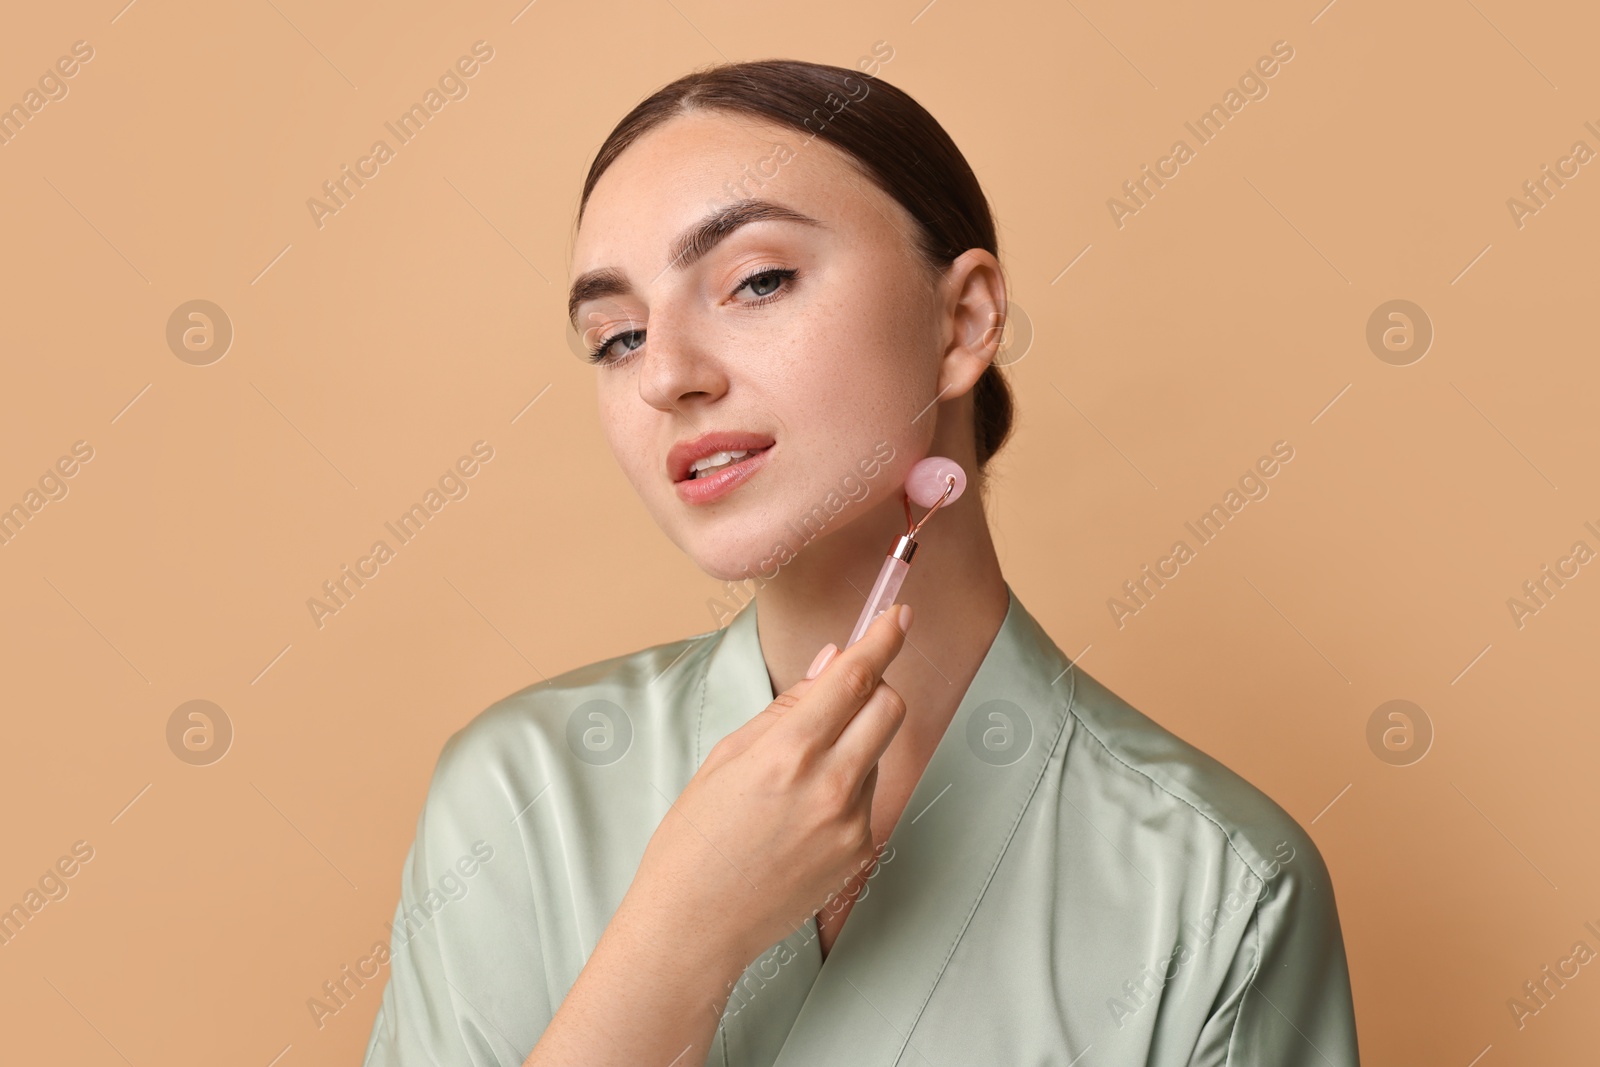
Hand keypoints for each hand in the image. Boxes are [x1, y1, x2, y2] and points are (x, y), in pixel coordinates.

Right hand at [625, 603, 913, 967]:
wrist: (696, 924)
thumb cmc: (696, 838)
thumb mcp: (728, 757)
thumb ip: (788, 707)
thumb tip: (832, 662)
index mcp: (789, 752)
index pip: (855, 677)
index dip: (882, 639)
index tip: (899, 616)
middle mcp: (830, 785)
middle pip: (889, 708)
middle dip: (875, 687)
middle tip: (845, 691)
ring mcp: (852, 823)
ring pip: (876, 753)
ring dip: (853, 743)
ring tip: (795, 779)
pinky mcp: (860, 852)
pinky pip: (867, 797)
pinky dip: (846, 787)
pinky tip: (801, 814)